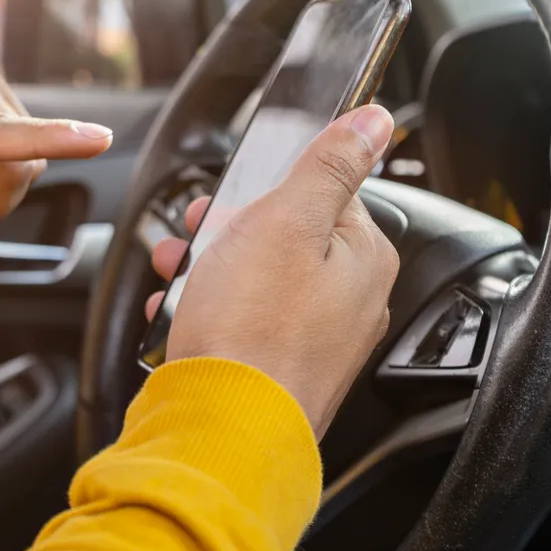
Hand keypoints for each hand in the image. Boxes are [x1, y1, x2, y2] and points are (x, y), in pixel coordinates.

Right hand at [145, 104, 398, 437]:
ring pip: (258, 282)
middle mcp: (350, 303)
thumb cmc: (253, 329)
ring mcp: (315, 342)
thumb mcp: (287, 222)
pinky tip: (180, 315)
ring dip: (211, 269)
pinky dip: (209, 313)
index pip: (325, 193)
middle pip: (287, 238)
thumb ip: (330, 166)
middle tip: (197, 235)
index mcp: (363, 259)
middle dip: (229, 230)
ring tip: (175, 274)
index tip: (231, 199)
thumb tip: (374, 122)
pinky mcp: (279, 371)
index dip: (268, 189)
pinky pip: (243, 325)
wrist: (221, 428)